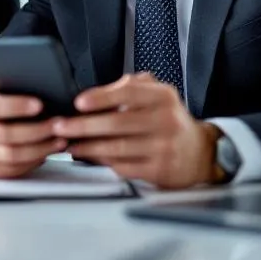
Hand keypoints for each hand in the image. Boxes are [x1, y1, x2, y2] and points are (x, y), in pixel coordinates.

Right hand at [0, 82, 66, 178]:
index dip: (17, 106)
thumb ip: (14, 89)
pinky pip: (12, 169)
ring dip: (40, 149)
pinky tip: (46, 152)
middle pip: (5, 134)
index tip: (40, 105)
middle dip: (37, 130)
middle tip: (59, 125)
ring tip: (59, 140)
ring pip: (12, 155)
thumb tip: (47, 89)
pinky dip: (33, 162)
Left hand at [53, 73, 220, 188]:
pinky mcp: (159, 170)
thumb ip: (130, 89)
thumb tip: (94, 94)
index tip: (78, 102)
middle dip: (84, 125)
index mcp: (163, 97)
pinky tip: (88, 156)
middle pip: (118, 123)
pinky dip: (102, 161)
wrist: (200, 152)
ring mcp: (163, 147)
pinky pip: (124, 166)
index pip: (129, 93)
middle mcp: (165, 120)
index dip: (102, 97)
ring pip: (117, 147)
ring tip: (69, 144)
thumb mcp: (158, 96)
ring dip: (88, 146)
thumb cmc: (168, 120)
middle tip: (60, 126)